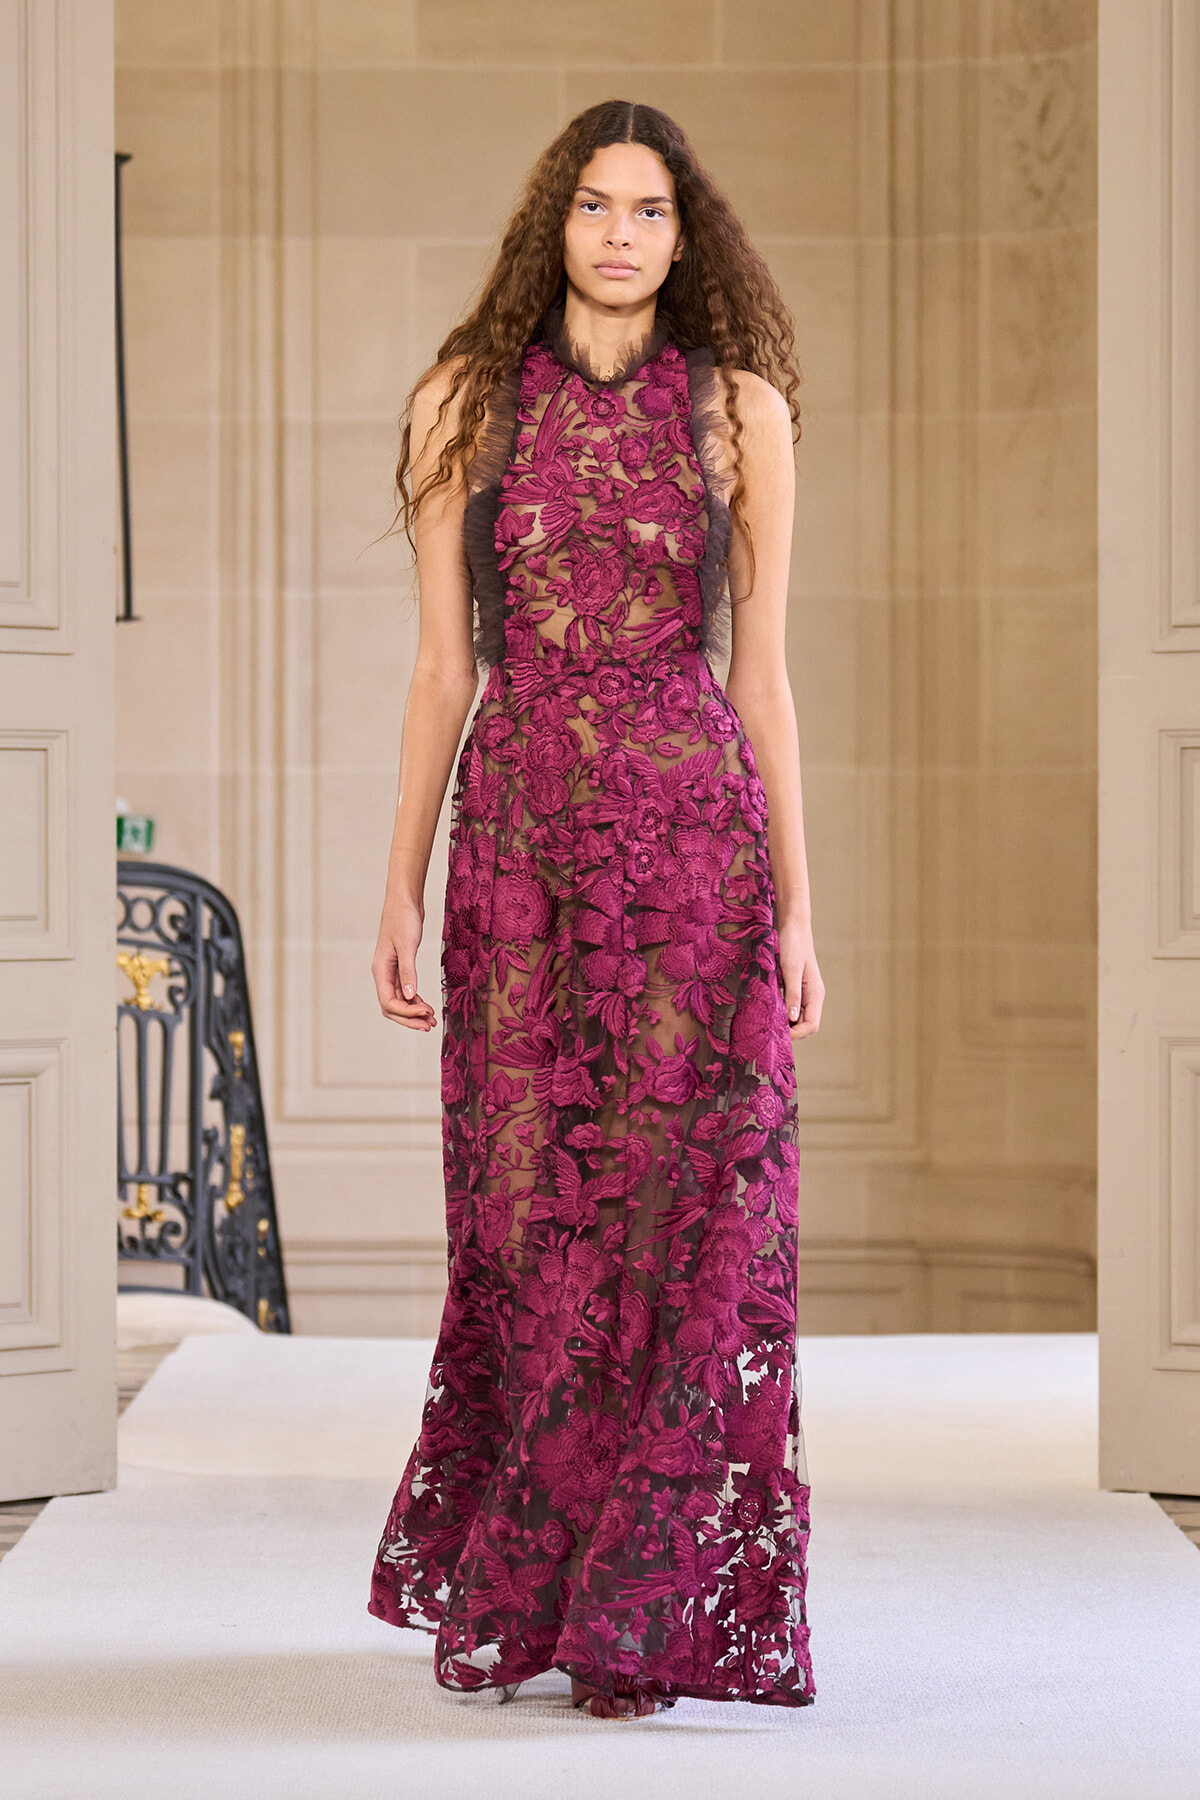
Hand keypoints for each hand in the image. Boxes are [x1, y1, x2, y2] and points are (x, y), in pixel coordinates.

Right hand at [372, 897, 436, 1031]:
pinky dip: (416, 1002)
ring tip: (432, 1020)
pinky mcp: (401, 968)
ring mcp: (391, 972)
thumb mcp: (407, 945)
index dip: (407, 1013)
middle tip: (430, 1025)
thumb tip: (411, 997)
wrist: (404, 901)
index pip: (389, 1002)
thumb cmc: (403, 919)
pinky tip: (427, 1007)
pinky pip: (406, 992)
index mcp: (380, 970)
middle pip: (392, 1007)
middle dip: (409, 1019)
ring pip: (399, 1002)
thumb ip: (408, 971)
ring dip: (414, 1013)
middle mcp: (383, 974)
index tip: (426, 1013)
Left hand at [779, 919, 823, 1040]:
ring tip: (767, 1021)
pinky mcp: (796, 987)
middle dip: (790, 1030)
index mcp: (816, 994)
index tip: (779, 1034)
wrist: (793, 927)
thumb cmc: (793, 945)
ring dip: (785, 1022)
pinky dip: (782, 1011)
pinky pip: (791, 1006)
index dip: (797, 1033)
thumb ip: (792, 994)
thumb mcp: (791, 970)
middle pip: (805, 1024)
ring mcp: (805, 992)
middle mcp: (813, 996)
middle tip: (769, 1030)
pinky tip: (769, 1008)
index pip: (812, 1025)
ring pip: (797, 1017)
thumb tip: (791, 1018)